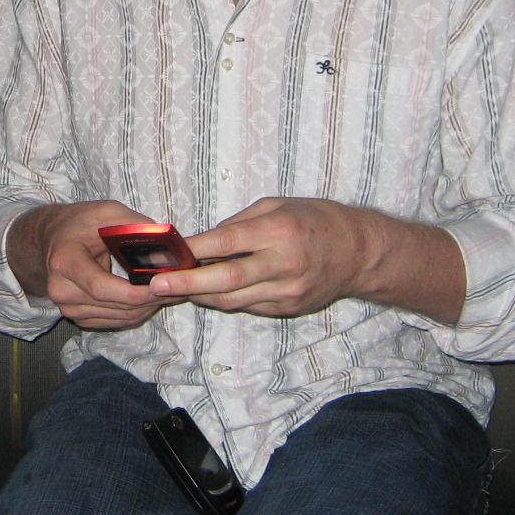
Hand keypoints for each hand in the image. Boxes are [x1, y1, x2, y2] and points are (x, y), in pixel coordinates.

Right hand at [12, 200, 179, 330]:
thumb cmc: (79, 223)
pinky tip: (150, 299)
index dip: (134, 292)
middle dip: (150, 299)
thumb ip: (134, 224)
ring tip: (169, 291)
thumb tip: (164, 242)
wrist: (51, 240)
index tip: (162, 285)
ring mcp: (68, 308)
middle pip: (114, 306)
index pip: (101, 287)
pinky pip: (115, 322)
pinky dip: (136, 313)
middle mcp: (62, 291)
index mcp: (64, 262)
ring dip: (147, 308)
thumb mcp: (105, 212)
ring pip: (119, 317)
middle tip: (178, 287)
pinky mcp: (78, 317)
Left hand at [149, 197, 372, 317]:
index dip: (194, 250)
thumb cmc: (314, 220)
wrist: (359, 252)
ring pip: (232, 300)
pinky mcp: (288, 309)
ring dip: (200, 296)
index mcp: (279, 231)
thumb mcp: (276, 205)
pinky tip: (206, 293)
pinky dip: (224, 300)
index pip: (227, 242)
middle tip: (156, 285)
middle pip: (226, 280)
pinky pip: (248, 306)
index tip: (167, 254)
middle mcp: (283, 264)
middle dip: (186, 284)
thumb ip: (239, 224)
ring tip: (172, 290)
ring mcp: (287, 291)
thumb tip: (203, 242)